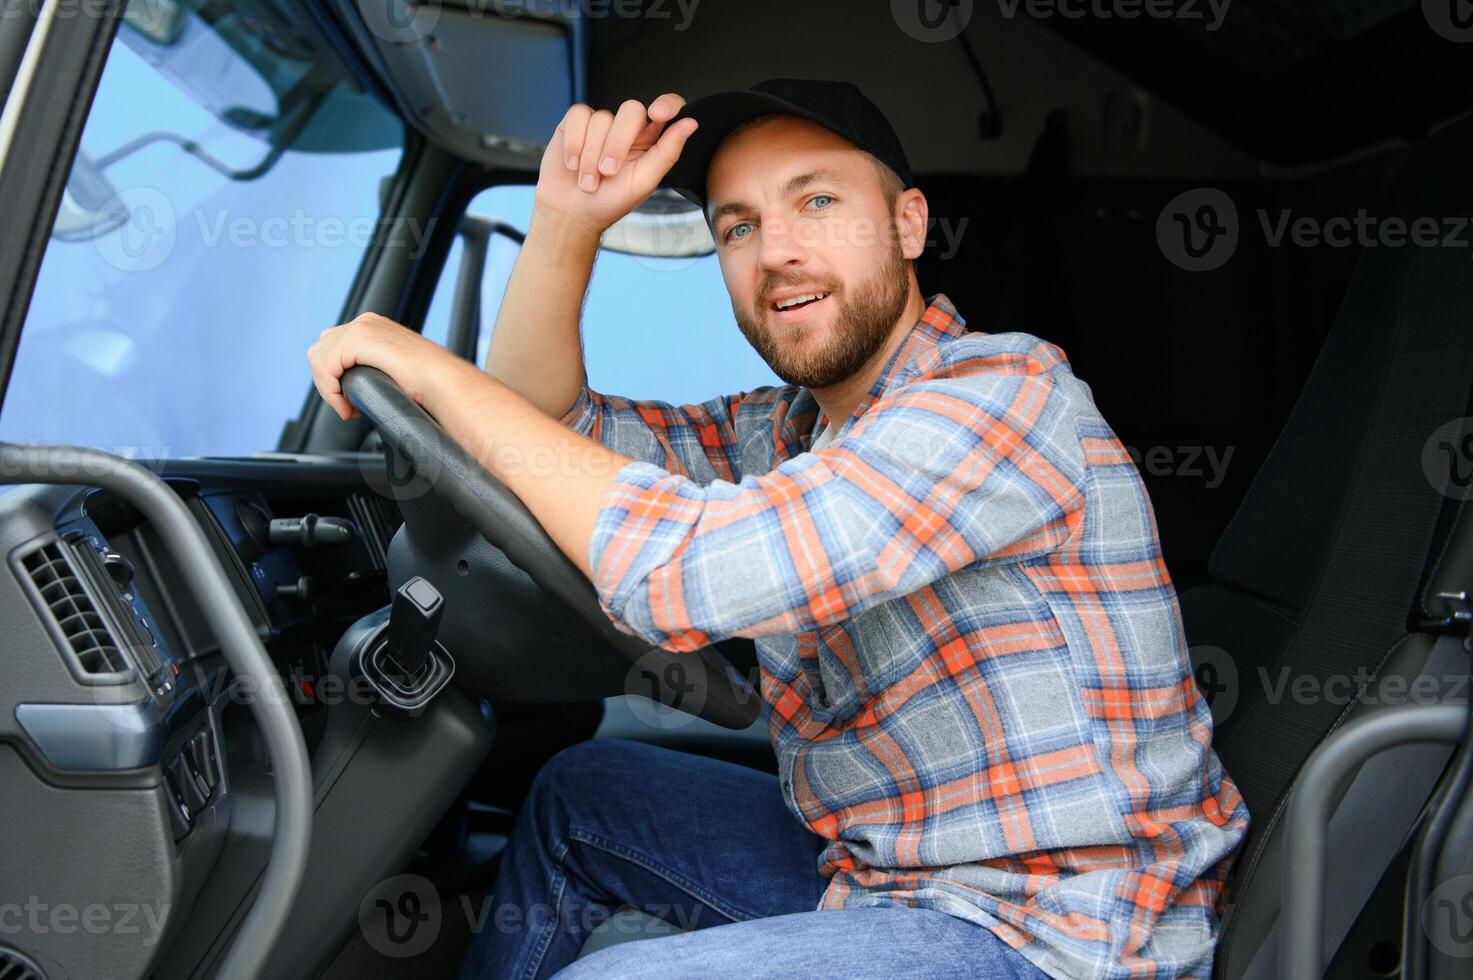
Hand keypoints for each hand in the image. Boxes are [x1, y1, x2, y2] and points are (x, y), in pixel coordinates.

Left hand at [307, 313, 454, 420]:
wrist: (443, 382)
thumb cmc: (428, 384)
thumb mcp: (394, 371)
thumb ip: (374, 369)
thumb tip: (354, 389)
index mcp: (373, 326)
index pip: (332, 348)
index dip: (333, 380)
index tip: (350, 405)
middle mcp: (365, 322)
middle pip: (320, 351)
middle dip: (328, 383)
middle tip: (348, 408)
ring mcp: (361, 327)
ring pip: (318, 359)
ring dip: (329, 390)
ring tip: (349, 409)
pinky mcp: (358, 339)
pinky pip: (325, 367)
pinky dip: (331, 392)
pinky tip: (349, 407)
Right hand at [533, 94, 698, 236]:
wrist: (571, 214)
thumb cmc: (609, 202)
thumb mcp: (644, 182)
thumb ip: (668, 152)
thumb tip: (691, 124)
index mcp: (650, 141)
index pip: (667, 108)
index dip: (666, 104)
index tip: (657, 114)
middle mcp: (627, 129)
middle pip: (631, 109)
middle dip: (617, 144)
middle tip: (609, 172)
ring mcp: (601, 124)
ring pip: (601, 118)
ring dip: (591, 155)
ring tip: (588, 180)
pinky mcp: (575, 123)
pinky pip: (578, 116)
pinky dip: (574, 143)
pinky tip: (573, 164)